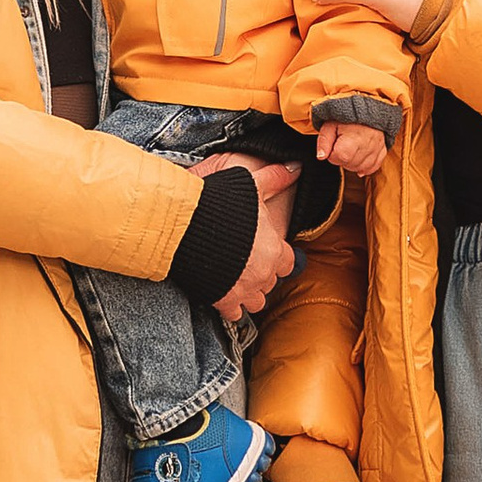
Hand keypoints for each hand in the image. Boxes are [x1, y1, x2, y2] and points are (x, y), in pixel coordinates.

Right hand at [190, 154, 298, 324]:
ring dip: (249, 293)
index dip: (278, 257)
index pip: (288, 263)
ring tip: (236, 279)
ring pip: (257, 301)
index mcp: (274, 249)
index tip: (266, 252)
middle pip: (271, 282)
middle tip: (247, 263)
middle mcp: (263, 272)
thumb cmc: (220, 203)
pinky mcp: (223, 299)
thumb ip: (275, 179)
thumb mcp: (251, 185)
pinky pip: (235, 314)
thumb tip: (296, 167)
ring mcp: (244, 289)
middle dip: (262, 274)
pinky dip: (230, 307)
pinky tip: (222, 294)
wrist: (186, 225)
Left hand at [311, 121, 385, 180]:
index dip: (332, 153)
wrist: (367, 105)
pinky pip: (373, 166)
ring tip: (350, 149)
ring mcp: (377, 148)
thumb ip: (324, 141)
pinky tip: (359, 160)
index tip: (334, 143)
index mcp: (353, 139)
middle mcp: (367, 145)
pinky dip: (365, 166)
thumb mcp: (330, 124)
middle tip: (341, 144)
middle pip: (350, 165)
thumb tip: (321, 156)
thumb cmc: (347, 116)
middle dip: (342, 158)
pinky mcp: (382, 150)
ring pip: (361, 167)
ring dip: (352, 162)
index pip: (339, 158)